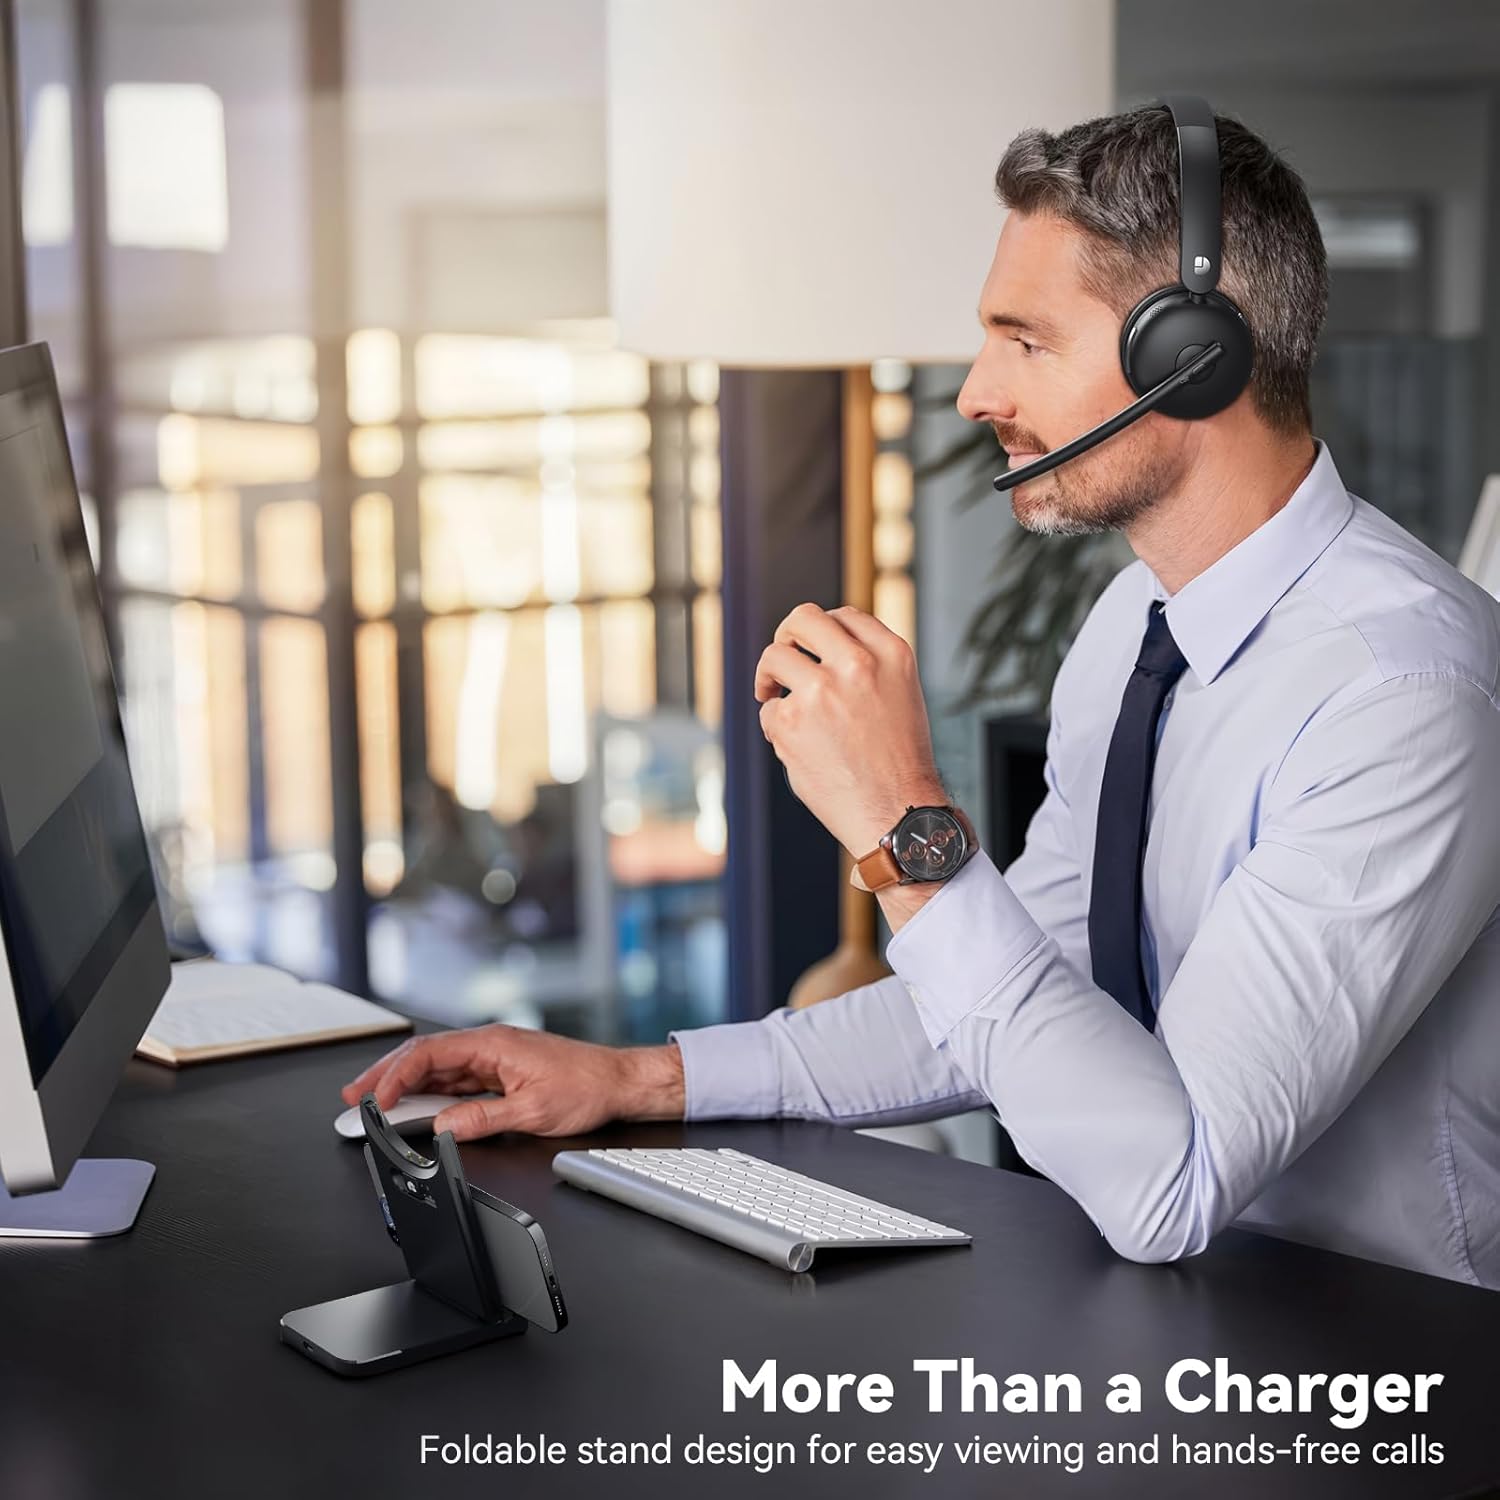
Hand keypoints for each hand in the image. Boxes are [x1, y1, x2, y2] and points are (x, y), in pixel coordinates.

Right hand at [339, 1025, 685, 1140]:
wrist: (619, 1081)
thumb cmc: (586, 1086)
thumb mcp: (532, 1111)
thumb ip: (483, 1120)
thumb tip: (444, 1128)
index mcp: (493, 1043)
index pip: (430, 1053)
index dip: (395, 1075)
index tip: (374, 1099)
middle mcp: (489, 1045)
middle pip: (425, 1057)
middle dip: (387, 1076)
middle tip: (355, 1098)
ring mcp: (493, 1058)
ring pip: (437, 1069)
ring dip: (406, 1086)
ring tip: (375, 1105)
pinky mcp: (500, 1072)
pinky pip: (456, 1081)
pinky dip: (431, 1094)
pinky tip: (416, 1109)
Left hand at [754, 603, 944, 854]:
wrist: (896, 814)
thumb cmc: (899, 764)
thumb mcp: (901, 696)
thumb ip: (868, 666)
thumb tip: (818, 648)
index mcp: (892, 654)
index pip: (844, 616)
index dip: (822, 631)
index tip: (812, 648)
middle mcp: (857, 664)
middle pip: (802, 618)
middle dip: (786, 636)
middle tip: (782, 659)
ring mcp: (821, 690)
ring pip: (773, 657)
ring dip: (769, 678)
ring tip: (776, 700)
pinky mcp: (791, 720)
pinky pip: (769, 710)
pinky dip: (777, 727)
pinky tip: (800, 748)